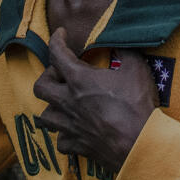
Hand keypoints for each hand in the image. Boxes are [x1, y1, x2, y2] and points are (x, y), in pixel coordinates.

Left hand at [31, 35, 157, 175]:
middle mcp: (68, 102)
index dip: (56, 40)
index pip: (57, 54)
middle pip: (40, 87)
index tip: (61, 34)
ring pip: (44, 117)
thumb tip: (120, 41)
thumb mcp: (136, 67)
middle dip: (47, 76)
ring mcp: (70, 126)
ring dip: (51, 107)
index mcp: (79, 80)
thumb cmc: (136, 104)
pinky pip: (60, 141)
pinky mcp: (77, 145)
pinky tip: (73, 129)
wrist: (139, 143)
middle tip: (61, 74)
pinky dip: (64, 134)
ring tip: (63, 102)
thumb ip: (124, 50)